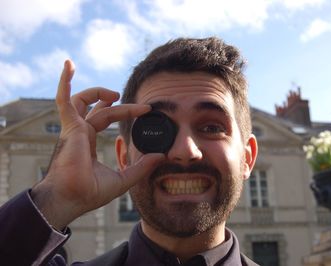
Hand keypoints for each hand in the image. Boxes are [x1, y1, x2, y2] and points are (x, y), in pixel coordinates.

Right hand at [31, 60, 164, 229]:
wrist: (72, 199)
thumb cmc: (89, 192)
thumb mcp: (123, 178)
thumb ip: (141, 167)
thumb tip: (160, 157)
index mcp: (88, 142)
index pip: (104, 119)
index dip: (124, 113)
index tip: (144, 111)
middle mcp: (80, 133)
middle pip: (101, 110)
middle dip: (121, 105)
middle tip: (143, 107)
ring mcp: (73, 129)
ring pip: (84, 100)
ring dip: (99, 91)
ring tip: (118, 93)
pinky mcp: (70, 127)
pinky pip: (64, 99)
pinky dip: (65, 81)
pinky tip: (69, 65)